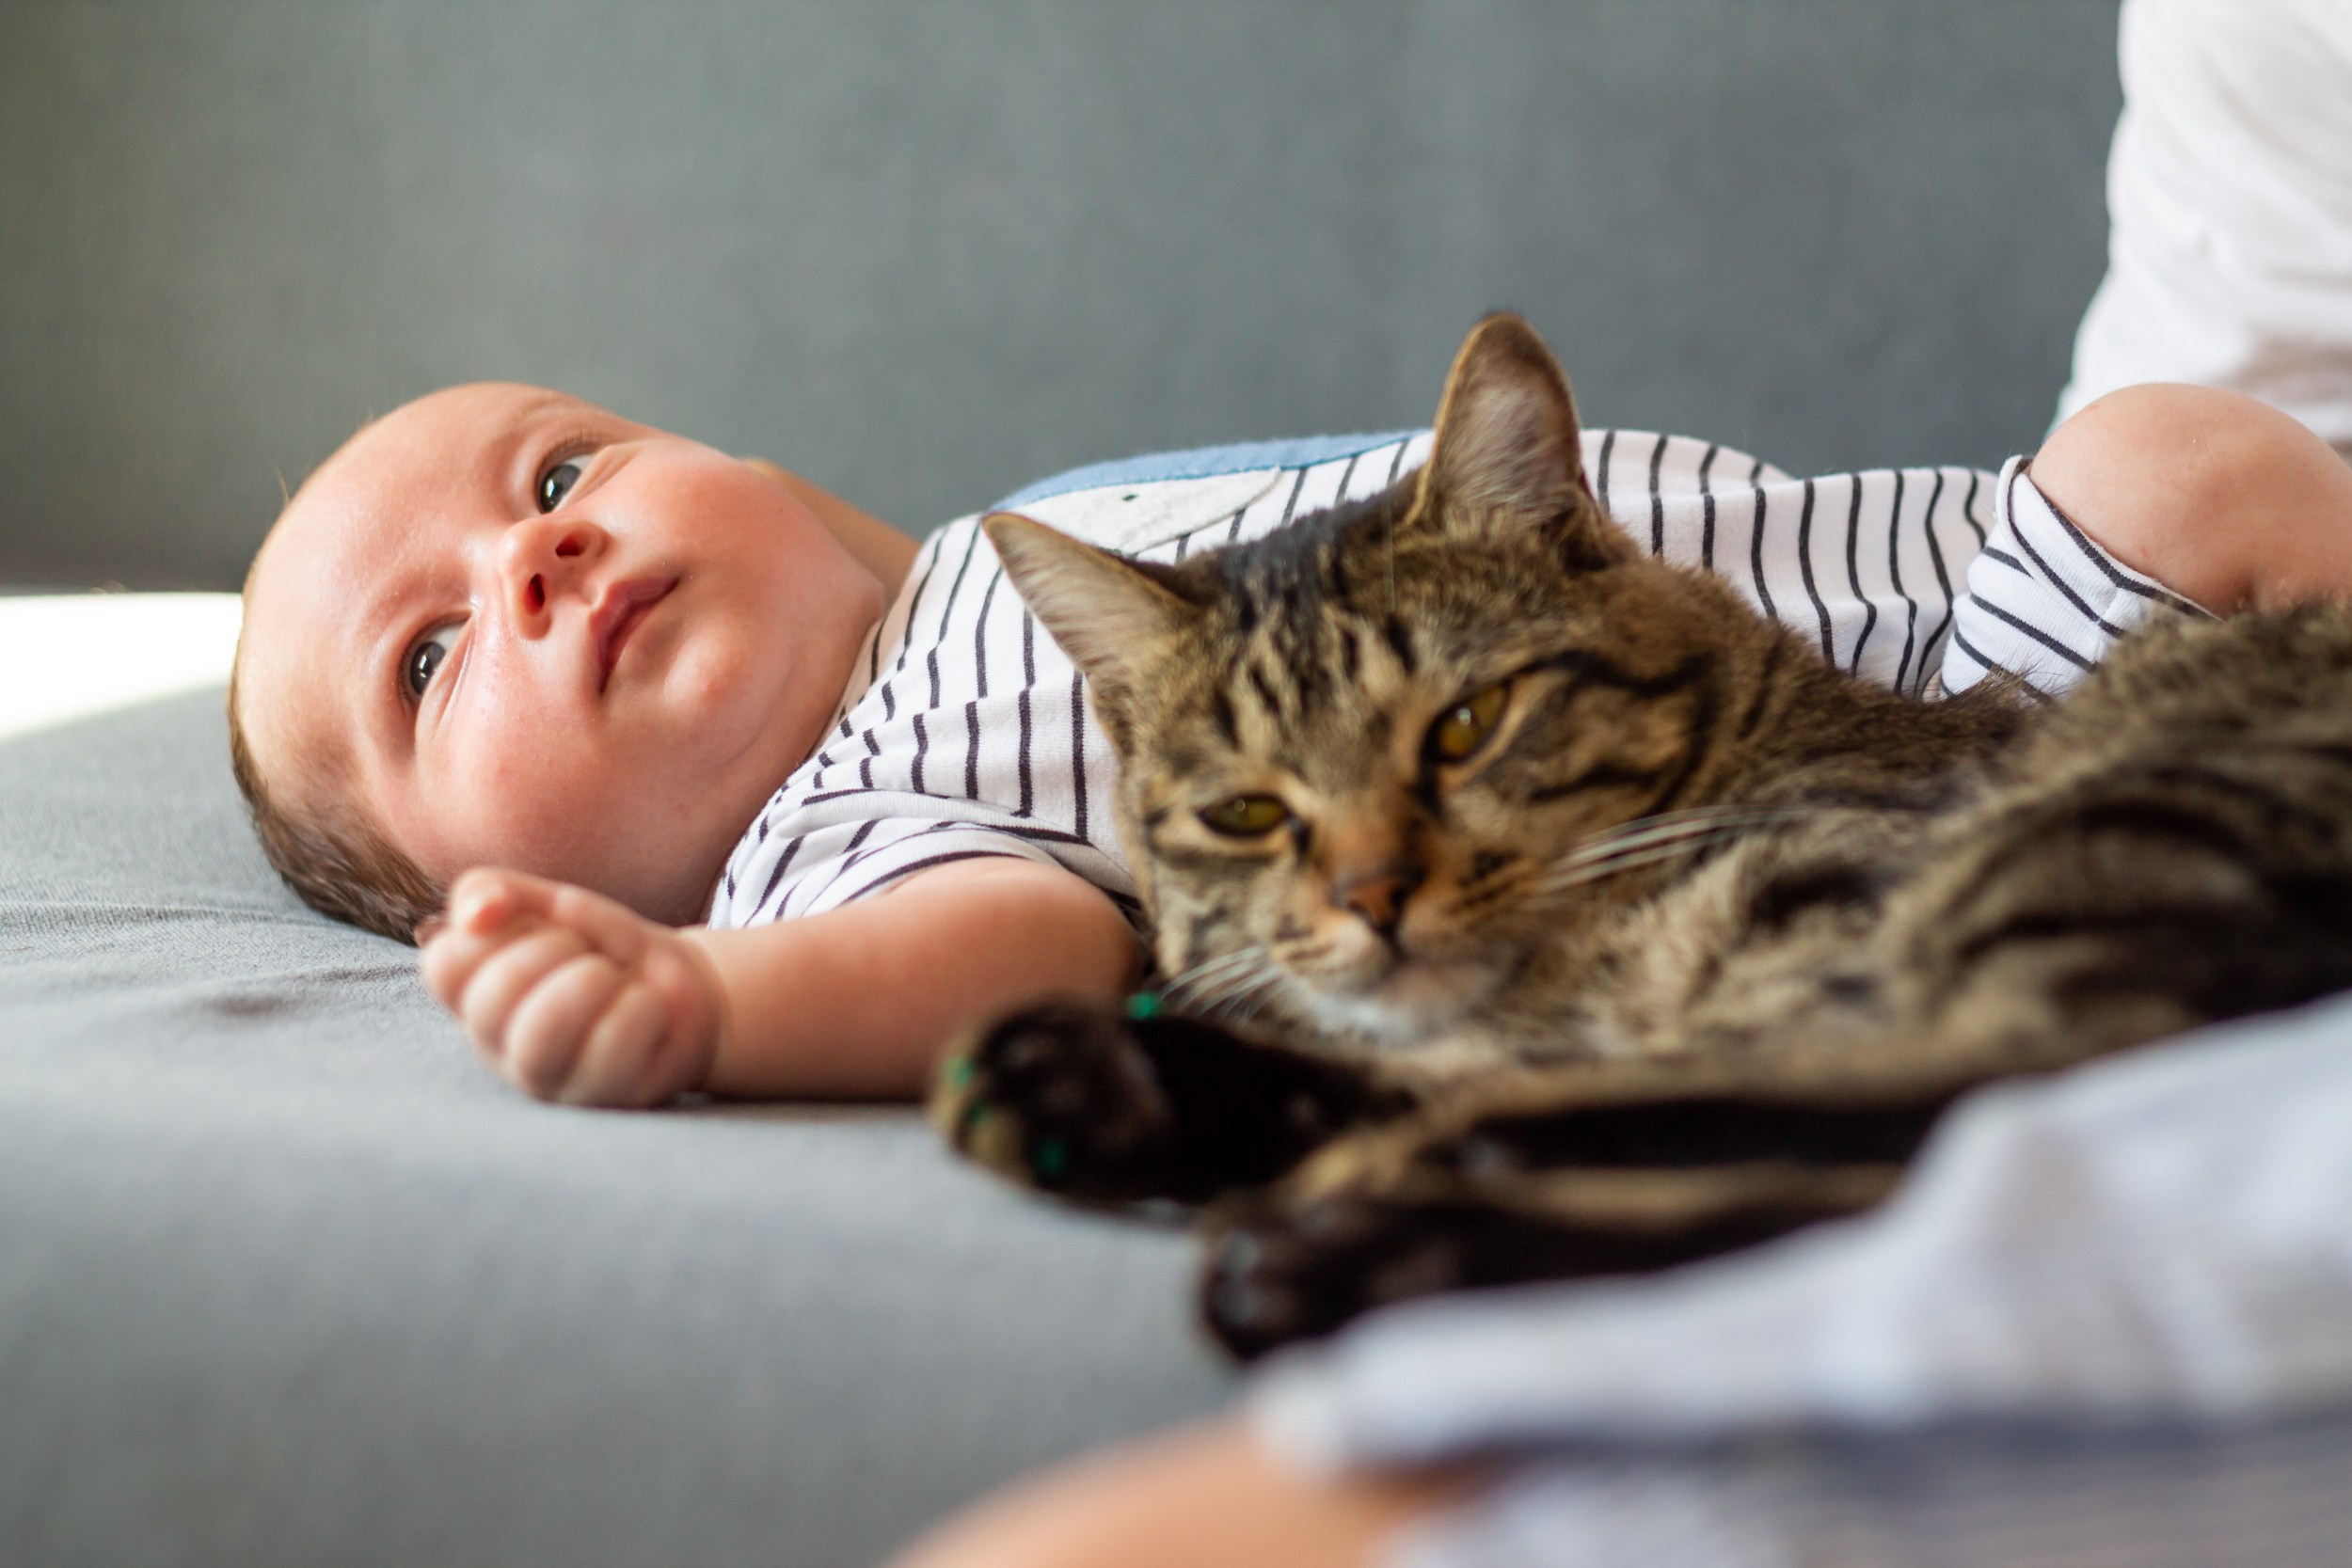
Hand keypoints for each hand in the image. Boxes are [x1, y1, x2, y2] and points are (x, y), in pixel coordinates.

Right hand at [418, 867, 725, 1107]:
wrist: (687, 988)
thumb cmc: (607, 950)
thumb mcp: (552, 905)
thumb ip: (496, 892)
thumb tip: (475, 913)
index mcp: (475, 996)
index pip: (444, 965)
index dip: (497, 931)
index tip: (539, 927)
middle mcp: (499, 1046)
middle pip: (493, 998)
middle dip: (554, 951)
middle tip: (588, 953)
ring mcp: (548, 1080)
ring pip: (542, 1035)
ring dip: (592, 982)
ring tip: (614, 979)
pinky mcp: (601, 1098)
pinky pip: (610, 1046)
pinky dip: (639, 1006)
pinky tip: (647, 1008)